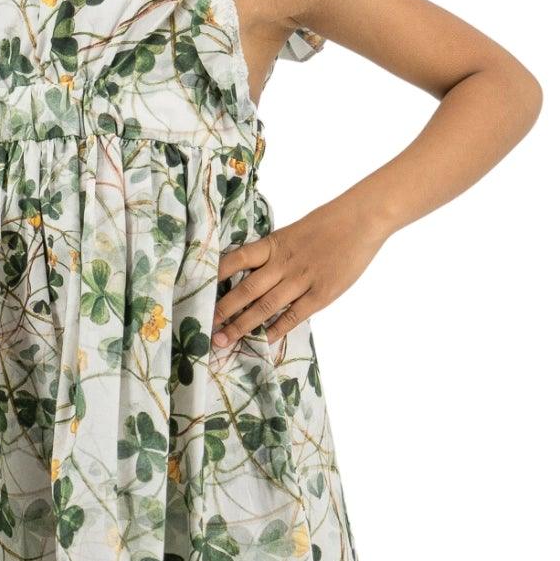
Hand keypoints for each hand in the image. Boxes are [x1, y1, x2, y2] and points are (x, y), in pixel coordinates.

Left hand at [210, 197, 386, 351]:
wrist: (362, 219)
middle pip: (246, 289)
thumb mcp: (293, 231)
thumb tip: (249, 271)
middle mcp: (283, 263)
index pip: (236, 259)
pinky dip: (275, 330)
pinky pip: (293, 316)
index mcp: (273, 244)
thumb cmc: (327, 223)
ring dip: (242, 325)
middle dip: (224, 310)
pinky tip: (260, 341)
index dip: (216, 276)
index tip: (197, 291)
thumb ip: (273, 252)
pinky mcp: (321, 294)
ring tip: (223, 339)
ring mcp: (302, 279)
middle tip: (206, 327)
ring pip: (265, 306)